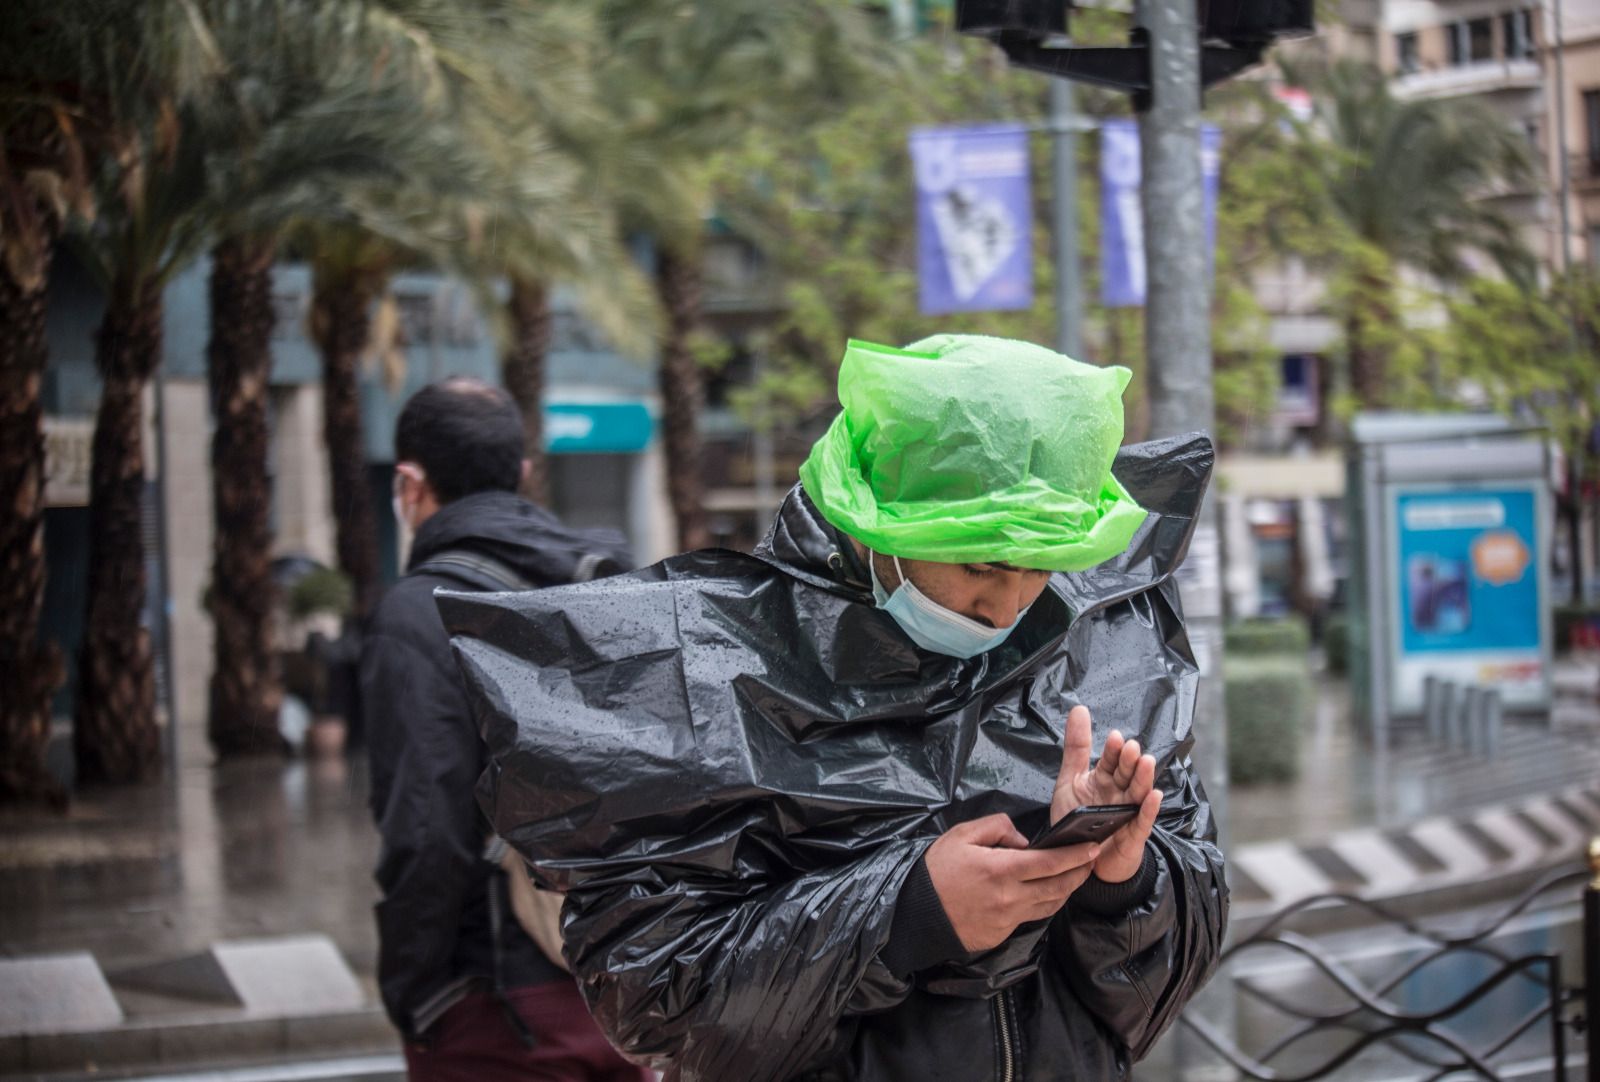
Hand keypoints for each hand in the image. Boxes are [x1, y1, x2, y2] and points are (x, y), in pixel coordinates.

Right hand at [923, 813, 1100, 951]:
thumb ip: (996, 828)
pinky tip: (1046, 893)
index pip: (1050, 862)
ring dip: (1066, 891)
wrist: (915, 912)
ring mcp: (1007, 920)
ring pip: (1049, 906)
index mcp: (1000, 870)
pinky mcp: (1002, 934)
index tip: (1092, 848)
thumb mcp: (961, 835)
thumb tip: (1023, 840)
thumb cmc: (936, 869)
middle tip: (1091, 862)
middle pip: (1058, 887)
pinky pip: (1031, 917)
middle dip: (1079, 874)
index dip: (1075, 856)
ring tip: (1074, 877)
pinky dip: (1044, 904)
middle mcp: (1009, 898)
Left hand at [1050, 705, 1161, 884]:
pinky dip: (1149, 810)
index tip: (1114, 737)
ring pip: (1139, 793)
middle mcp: (1118, 793)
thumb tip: (1079, 709)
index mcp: (1103, 778)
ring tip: (1146, 763)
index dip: (1113, 750)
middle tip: (1132, 748)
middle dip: (1130, 761)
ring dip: (1143, 778)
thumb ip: (1076, 747)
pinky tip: (1153, 797)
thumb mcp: (1070, 781)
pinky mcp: (1133, 835)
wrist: (1079, 859)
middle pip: (1127, 773)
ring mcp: (1128, 813)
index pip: (1110, 760)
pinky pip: (1143, 821)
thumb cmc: (1077, 820)